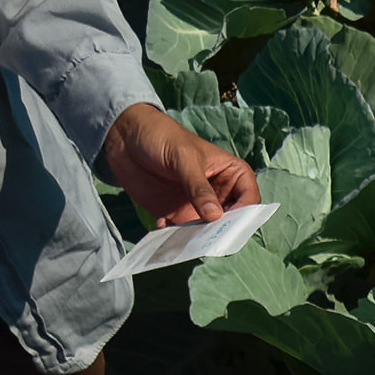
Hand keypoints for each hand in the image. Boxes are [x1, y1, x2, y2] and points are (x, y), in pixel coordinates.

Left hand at [103, 104, 258, 226]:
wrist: (124, 137)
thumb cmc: (162, 136)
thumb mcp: (184, 158)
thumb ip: (198, 187)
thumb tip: (214, 216)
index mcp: (231, 174)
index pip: (249, 198)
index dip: (245, 213)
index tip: (230, 224)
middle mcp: (219, 193)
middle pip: (232, 221)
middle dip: (222, 232)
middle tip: (208, 238)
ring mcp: (198, 206)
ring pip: (207, 232)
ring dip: (197, 238)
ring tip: (184, 237)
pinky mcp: (176, 216)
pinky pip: (182, 234)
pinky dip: (175, 237)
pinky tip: (162, 225)